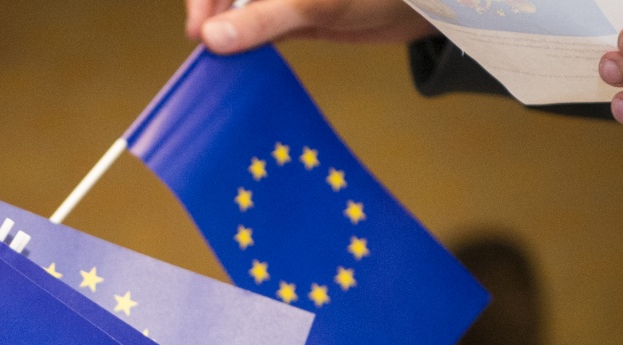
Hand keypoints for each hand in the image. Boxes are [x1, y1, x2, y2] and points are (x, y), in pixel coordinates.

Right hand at [189, 0, 433, 53]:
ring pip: (237, 9)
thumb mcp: (316, 4)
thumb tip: (214, 39)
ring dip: (226, 33)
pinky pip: (256, 26)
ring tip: (220, 61)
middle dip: (211, 15)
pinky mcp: (292, 12)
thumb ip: (263, 19)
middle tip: (207, 50)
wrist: (423, 6)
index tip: (199, 30)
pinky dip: (246, 43)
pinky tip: (239, 61)